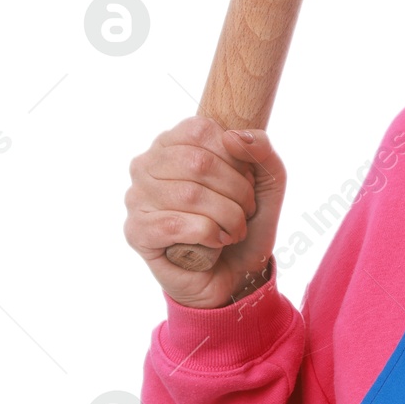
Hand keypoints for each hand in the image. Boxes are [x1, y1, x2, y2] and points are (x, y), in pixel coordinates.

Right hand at [124, 117, 286, 308]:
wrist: (237, 274)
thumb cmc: (247, 221)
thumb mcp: (267, 181)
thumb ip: (261, 149)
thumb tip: (234, 136)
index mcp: (173, 142)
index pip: (202, 130)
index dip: (236, 159)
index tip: (246, 182)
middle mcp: (147, 165)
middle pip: (198, 162)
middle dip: (238, 192)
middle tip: (245, 211)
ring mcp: (136, 197)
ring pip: (189, 195)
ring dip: (229, 217)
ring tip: (234, 230)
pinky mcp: (136, 231)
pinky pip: (175, 225)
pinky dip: (210, 235)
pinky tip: (216, 243)